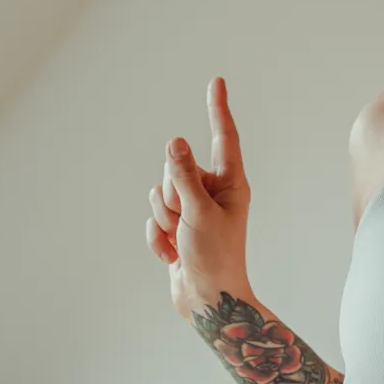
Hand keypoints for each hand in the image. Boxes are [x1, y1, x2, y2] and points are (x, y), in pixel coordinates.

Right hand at [147, 76, 251, 319]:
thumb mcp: (198, 213)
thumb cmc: (215, 258)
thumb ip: (184, 176)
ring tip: (182, 241)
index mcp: (231, 184)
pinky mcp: (177, 227)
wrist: (208, 301)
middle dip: (172, 197)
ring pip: (159, 193)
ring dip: (163, 220)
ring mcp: (193, 209)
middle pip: (175, 168)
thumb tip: (175, 141)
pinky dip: (157, 239)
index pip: (223, 137)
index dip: (217, 108)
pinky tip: (172, 256)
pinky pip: (153, 218)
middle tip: (187, 224)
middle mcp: (213, 192)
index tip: (217, 81)